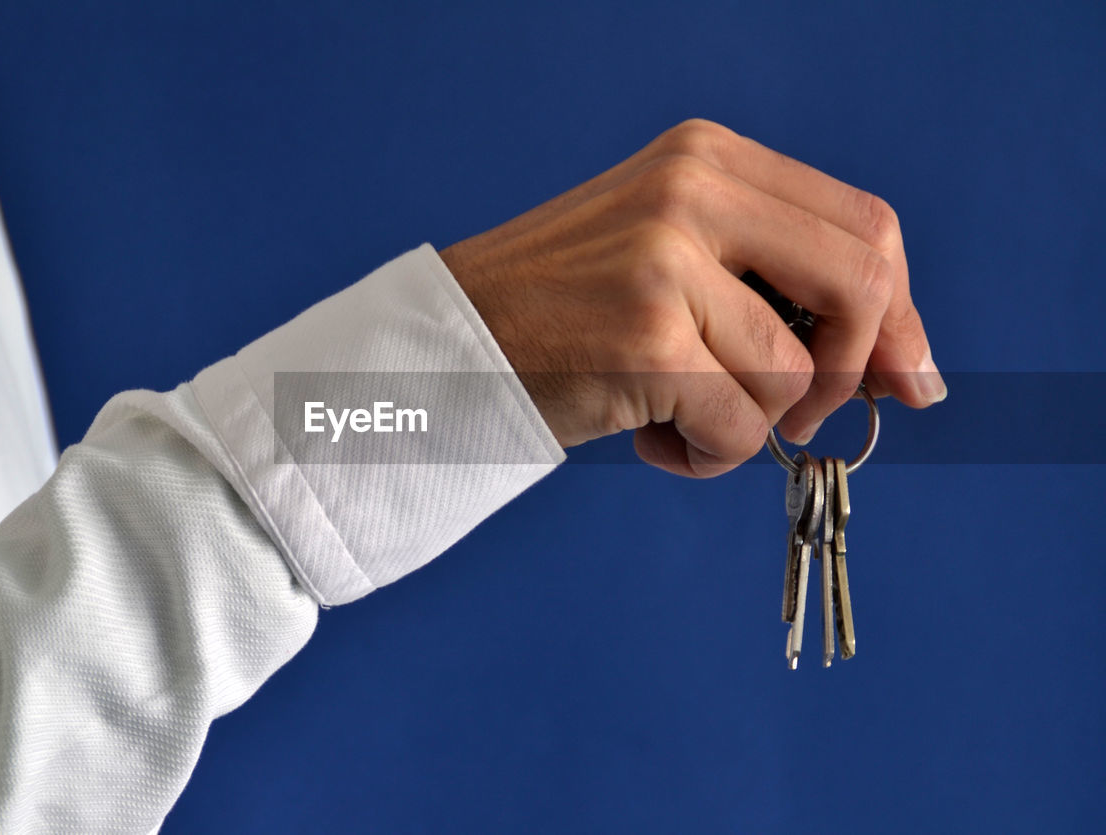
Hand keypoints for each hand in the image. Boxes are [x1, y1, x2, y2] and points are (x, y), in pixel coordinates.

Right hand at [440, 119, 944, 477]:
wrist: (446, 347)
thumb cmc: (563, 316)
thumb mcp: (672, 257)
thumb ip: (775, 284)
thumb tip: (905, 368)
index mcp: (706, 157)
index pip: (863, 225)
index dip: (899, 311)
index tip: (905, 378)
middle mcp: (691, 190)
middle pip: (862, 282)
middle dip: (854, 371)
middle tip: (806, 416)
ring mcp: (666, 261)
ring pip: (796, 373)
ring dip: (754, 425)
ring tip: (680, 421)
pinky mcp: (646, 339)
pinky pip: (741, 427)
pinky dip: (709, 456)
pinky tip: (652, 440)